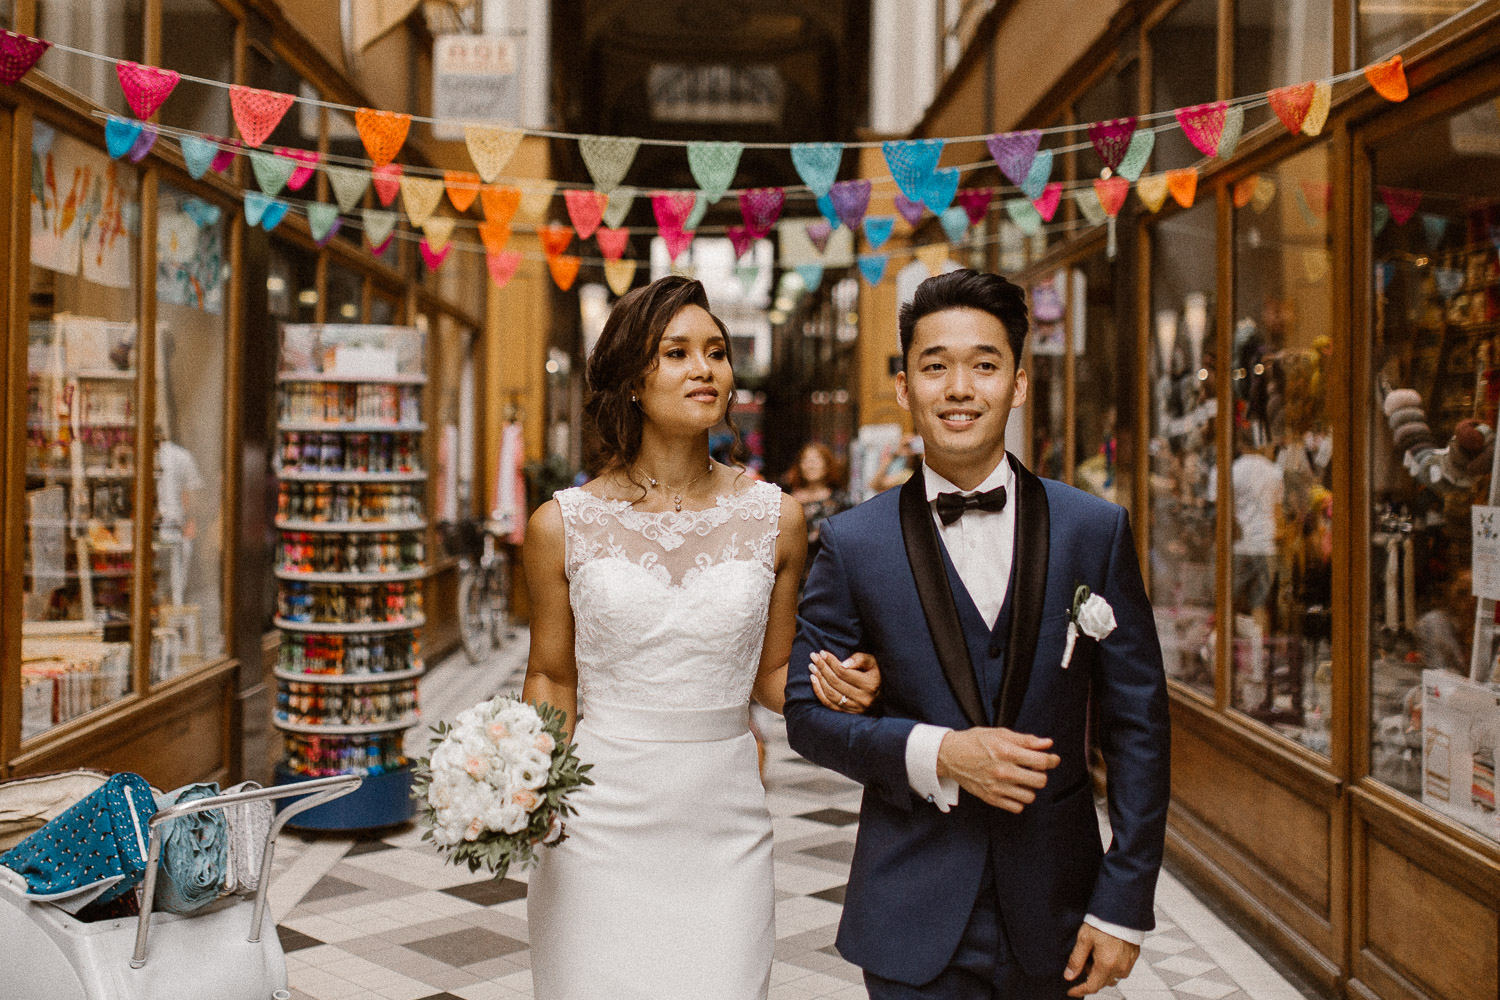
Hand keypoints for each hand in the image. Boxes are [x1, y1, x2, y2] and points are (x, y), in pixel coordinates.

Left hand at [809, 651, 879, 712]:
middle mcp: (863, 699)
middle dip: (822, 668)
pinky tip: (814, 681)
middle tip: (814, 657)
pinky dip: (819, 692)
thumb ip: (860, 659)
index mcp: (870, 684)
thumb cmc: (876, 674)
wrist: (883, 695)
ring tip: (812, 667)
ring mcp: (855, 708)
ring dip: (819, 679)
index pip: (844, 672)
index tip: (822, 652)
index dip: (831, 662)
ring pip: (831, 694)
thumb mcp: (873, 662)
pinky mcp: (849, 713)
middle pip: (836, 682)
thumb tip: (843, 663)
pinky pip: (829, 704)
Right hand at [935, 728, 1058, 812]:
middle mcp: (1003, 771)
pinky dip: (1019, 800)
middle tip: (1034, 769)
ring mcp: (997, 787)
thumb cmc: (974, 742)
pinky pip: (1017, 807)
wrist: (950, 755)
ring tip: (1023, 780)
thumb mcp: (1000, 734)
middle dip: (1041, 774)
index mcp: (1006, 752)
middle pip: (1040, 781)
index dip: (1052, 760)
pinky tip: (1013, 789)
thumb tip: (1047, 743)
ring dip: (1030, 788)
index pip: (1041, 761)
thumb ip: (1025, 740)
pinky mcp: (991, 798)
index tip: (1052, 759)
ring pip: (1030, 796)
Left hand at [1065, 923, 1138, 995]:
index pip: (1092, 986)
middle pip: (1102, 983)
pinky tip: (1106, 952)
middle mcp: (1120, 968)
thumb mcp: (1084, 939)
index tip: (1071, 991)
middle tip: (1084, 960)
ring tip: (1095, 953)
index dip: (1080, 990)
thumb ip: (1076, 960)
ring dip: (1101, 972)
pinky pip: (1121, 969)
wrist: (1122, 910)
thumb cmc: (1104, 922)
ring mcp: (1128, 963)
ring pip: (1112, 977)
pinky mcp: (1134, 957)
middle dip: (1090, 976)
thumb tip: (1069, 975)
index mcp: (1107, 965)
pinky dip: (1111, 966)